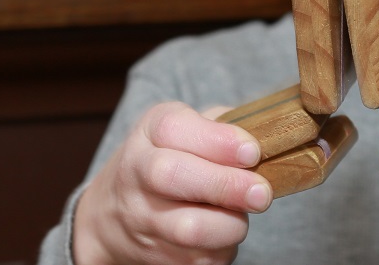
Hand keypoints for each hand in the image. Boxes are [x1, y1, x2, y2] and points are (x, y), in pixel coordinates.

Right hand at [72, 102, 273, 264]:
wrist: (114, 214)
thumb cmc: (167, 160)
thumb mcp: (185, 130)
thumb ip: (221, 126)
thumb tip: (264, 137)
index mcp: (150, 133)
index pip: (174, 128)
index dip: (218, 141)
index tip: (252, 152)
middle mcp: (137, 172)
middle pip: (173, 176)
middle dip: (225, 185)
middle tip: (262, 193)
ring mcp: (141, 217)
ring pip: (189, 228)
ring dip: (229, 225)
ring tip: (240, 214)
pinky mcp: (153, 256)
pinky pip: (199, 258)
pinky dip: (222, 248)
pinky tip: (222, 233)